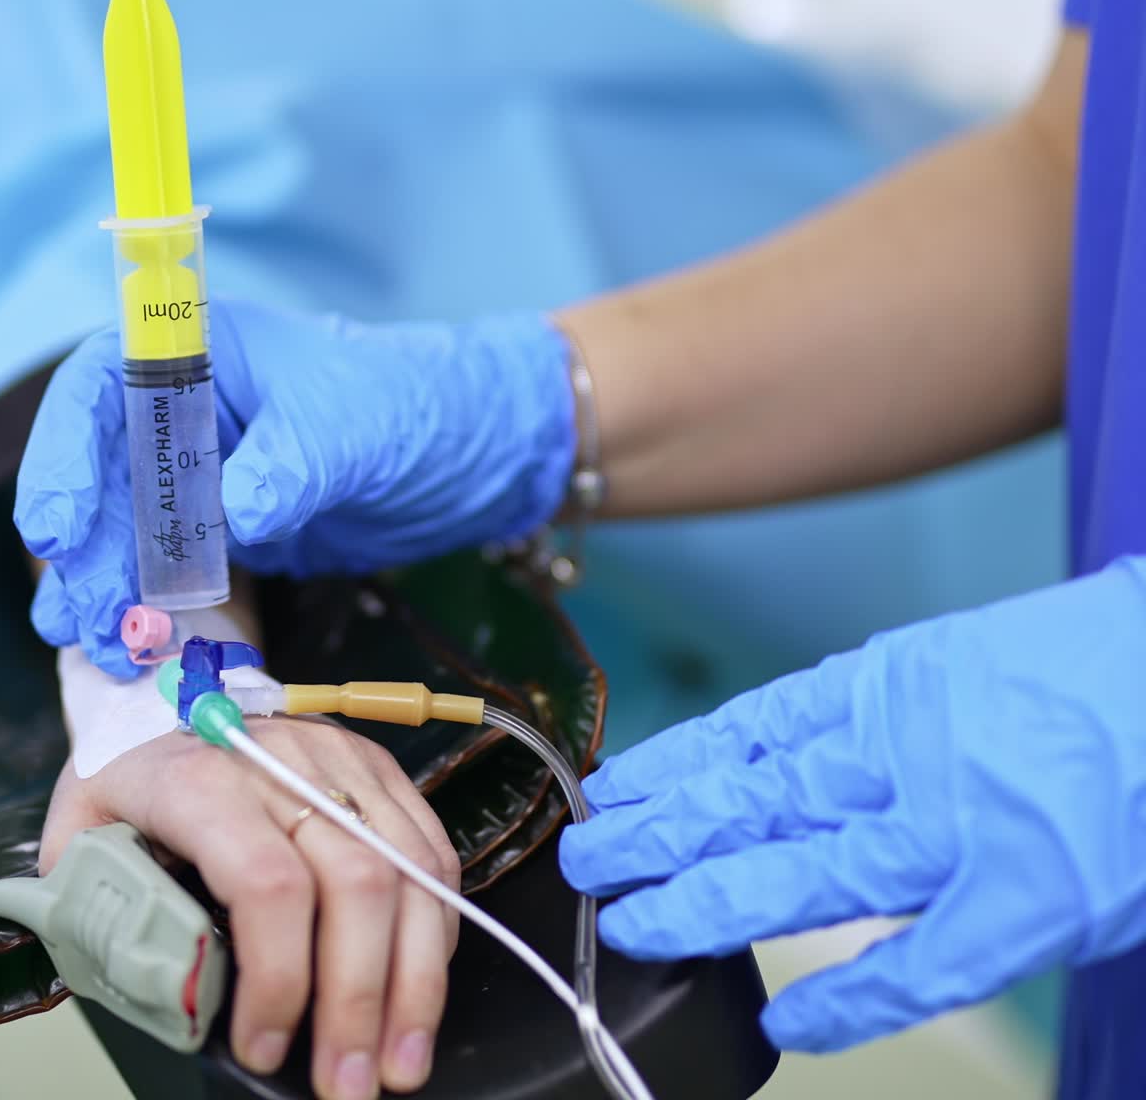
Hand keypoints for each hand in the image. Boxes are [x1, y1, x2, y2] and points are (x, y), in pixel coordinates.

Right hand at [15, 297, 573, 675]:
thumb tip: (229, 521)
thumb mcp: (352, 425)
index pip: (99, 387)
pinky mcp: (233, 530)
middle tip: (88, 618)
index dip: (61, 456)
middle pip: (101, 474)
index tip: (57, 530)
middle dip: (86, 547)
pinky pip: (173, 569)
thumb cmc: (417, 404)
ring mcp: (209, 474)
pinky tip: (144, 650)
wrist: (477, 451)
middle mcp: (191, 411)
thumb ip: (289, 466)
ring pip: (129, 531)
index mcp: (204, 351)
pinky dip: (155, 608)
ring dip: (112, 590)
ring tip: (112, 647)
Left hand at [42, 718, 460, 1098]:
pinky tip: (420, 988)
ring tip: (402, 1060)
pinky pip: (432, 849)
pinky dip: (436, 927)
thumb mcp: (80, 838)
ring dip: (416, 978)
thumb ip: (110, 915)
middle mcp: (288, 762)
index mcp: (205, 780)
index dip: (280, 976)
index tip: (265, 1047)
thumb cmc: (127, 775)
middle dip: (361, 998)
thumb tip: (171, 1001)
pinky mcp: (381, 766)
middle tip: (350, 1086)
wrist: (171, 689)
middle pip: (356, 882)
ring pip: (410, 868)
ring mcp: (345, 759)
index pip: (267, 881)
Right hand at [559, 556, 1145, 1052]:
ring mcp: (902, 735)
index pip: (892, 964)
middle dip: (675, 873)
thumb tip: (829, 984)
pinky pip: (788, 713)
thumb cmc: (1142, 793)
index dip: (828, 999)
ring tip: (601, 812)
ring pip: (765, 784)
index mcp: (1009, 888)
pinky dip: (721, 739)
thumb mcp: (1082, 899)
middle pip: (778, 857)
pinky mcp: (890, 671)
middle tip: (591, 879)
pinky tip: (675, 753)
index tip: (756, 1010)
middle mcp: (935, 812)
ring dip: (673, 802)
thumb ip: (955, 942)